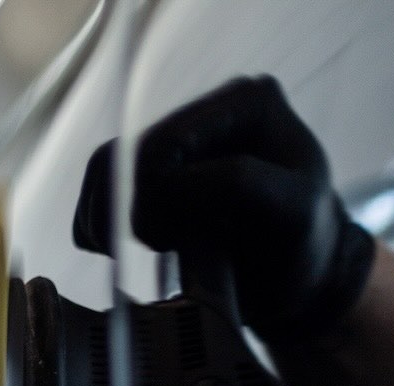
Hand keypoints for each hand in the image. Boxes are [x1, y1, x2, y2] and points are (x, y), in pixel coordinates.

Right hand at [73, 75, 374, 340]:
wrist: (293, 275)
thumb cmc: (299, 245)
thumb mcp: (291, 209)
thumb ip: (237, 184)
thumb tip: (162, 187)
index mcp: (247, 103)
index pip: (168, 144)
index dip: (153, 199)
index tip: (171, 245)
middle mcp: (207, 113)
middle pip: (129, 155)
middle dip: (129, 211)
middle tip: (159, 248)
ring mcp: (174, 143)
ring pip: (104, 169)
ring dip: (105, 220)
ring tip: (136, 250)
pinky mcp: (148, 174)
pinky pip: (96, 189)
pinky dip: (94, 225)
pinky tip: (118, 248)